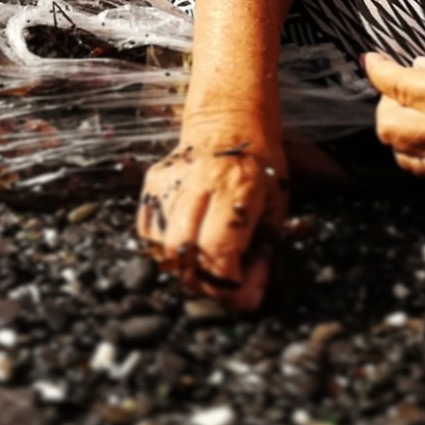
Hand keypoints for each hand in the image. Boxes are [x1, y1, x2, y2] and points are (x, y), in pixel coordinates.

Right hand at [136, 134, 287, 312]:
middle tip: (221, 283)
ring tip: (205, 262)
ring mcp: (169, 181)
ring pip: (161, 245)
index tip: (240, 294)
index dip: (226, 282)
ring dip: (183, 266)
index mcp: (237, 186)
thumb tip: (246, 300)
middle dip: (201, 280)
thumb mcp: (276, 211)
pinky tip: (188, 241)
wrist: (229, 125)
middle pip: (182, 251)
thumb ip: (262, 256)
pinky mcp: (151, 184)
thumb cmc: (260, 169)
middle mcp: (198, 182)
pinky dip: (166, 248)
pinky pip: (149, 232)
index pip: (217, 248)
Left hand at [365, 52, 424, 190]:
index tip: (373, 59)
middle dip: (383, 101)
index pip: (397, 85)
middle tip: (399, 85)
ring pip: (398, 152)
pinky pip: (423, 168)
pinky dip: (414, 151)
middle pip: (386, 124)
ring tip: (413, 111)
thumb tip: (424, 68)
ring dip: (396, 129)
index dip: (378, 69)